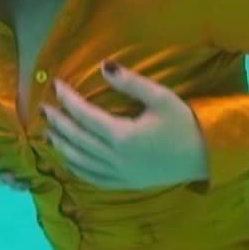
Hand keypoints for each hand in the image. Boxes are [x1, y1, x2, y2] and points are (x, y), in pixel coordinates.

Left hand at [40, 60, 208, 190]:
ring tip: (49, 131)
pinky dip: (75, 166)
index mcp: (122, 136)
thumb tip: (103, 66)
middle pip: (76, 139)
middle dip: (58, 122)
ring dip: (61, 145)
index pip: (84, 115)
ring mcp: (118, 174)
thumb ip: (130, 83)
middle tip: (43, 107)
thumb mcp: (161, 97)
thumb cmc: (185, 124)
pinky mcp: (124, 184)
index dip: (67, 99)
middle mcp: (115, 158)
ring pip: (79, 161)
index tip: (56, 85)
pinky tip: (67, 157)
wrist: (205, 157)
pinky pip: (91, 177)